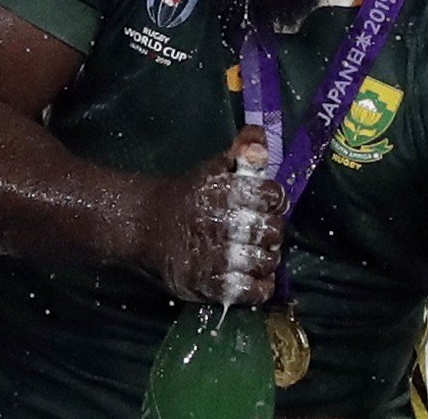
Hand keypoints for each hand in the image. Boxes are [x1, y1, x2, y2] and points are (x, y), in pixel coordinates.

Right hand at [142, 128, 285, 305]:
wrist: (151, 225)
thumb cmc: (192, 194)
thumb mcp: (214, 166)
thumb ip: (242, 150)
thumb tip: (260, 136)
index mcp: (222, 190)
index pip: (269, 195)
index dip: (275, 199)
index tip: (271, 203)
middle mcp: (218, 222)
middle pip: (269, 230)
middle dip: (273, 230)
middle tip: (266, 231)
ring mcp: (212, 256)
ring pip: (262, 261)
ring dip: (268, 258)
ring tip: (261, 253)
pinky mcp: (205, 283)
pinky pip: (247, 290)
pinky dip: (259, 286)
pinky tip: (258, 278)